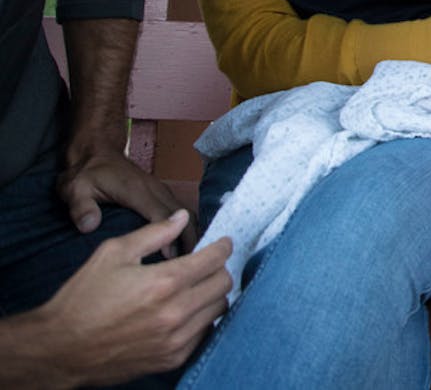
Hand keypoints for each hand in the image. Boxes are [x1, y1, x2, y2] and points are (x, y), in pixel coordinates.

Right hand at [22, 213, 230, 384]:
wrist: (60, 348)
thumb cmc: (83, 298)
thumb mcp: (113, 254)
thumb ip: (154, 233)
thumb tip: (182, 217)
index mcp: (164, 282)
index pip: (215, 259)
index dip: (222, 246)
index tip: (221, 243)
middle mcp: (176, 312)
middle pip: (223, 283)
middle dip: (218, 269)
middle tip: (205, 265)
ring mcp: (176, 339)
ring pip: (219, 308)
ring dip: (212, 294)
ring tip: (194, 288)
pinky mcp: (171, 359)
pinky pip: (204, 333)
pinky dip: (201, 319)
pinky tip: (184, 312)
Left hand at [59, 152, 196, 255]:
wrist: (96, 153)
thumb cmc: (86, 174)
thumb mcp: (76, 189)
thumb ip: (82, 207)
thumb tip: (89, 226)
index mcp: (138, 191)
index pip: (162, 215)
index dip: (170, 237)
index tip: (172, 259)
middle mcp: (156, 190)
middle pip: (183, 216)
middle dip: (190, 240)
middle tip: (189, 266)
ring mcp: (161, 191)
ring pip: (186, 213)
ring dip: (191, 235)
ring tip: (190, 261)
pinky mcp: (161, 194)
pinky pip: (181, 212)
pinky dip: (187, 229)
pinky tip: (184, 246)